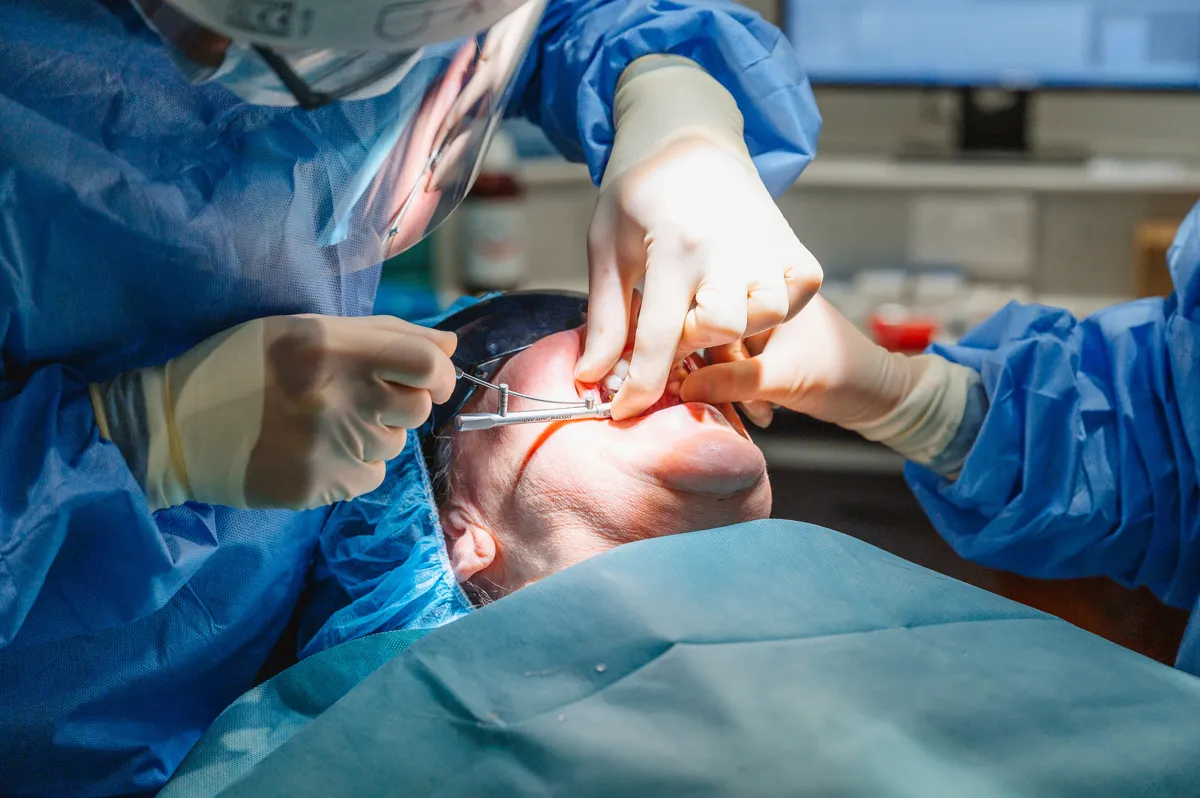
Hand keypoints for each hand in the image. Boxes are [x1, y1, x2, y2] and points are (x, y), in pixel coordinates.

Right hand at [91, 315, 456, 510]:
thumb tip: (449, 347)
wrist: (173, 427)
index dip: (439, 373)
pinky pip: (369, 477)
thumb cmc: (241, 366)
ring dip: (372, 435)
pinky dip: (352, 466)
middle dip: (400, 404)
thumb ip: (383, 333)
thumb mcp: (304, 329)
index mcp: (332, 347)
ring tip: (323, 423)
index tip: (428, 378)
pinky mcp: (320, 486)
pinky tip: (314, 450)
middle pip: (417, 408)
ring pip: (393, 445)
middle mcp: (337, 396)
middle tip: (361, 399)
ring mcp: (329, 446)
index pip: (427, 364)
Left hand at [579, 139, 822, 419]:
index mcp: (672, 245)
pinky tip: (749, 302)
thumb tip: (592, 377)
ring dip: (737, 329)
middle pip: (719, 328)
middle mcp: (725, 246)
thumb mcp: (606, 249)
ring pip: (768, 314)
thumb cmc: (639, 194)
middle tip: (671, 336)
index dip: (640, 386)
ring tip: (707, 314)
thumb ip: (604, 317)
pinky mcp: (791, 243)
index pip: (658, 336)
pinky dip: (780, 306)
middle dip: (690, 348)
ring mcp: (765, 244)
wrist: (689, 139)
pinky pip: (801, 291)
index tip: (623, 412)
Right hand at [680, 294, 913, 429]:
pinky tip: (759, 410)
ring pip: (721, 355)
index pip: (708, 314)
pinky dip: (739, 390)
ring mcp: (764, 326)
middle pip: (710, 336)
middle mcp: (762, 301)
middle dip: (713, 375)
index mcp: (767, 288)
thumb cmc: (842, 375)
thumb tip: (683, 390)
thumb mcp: (781, 379)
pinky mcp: (768, 349)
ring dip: (728, 388)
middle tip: (716, 405)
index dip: (691, 348)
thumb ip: (731, 382)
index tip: (682, 383)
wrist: (882, 395)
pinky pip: (735, 366)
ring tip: (755, 412)